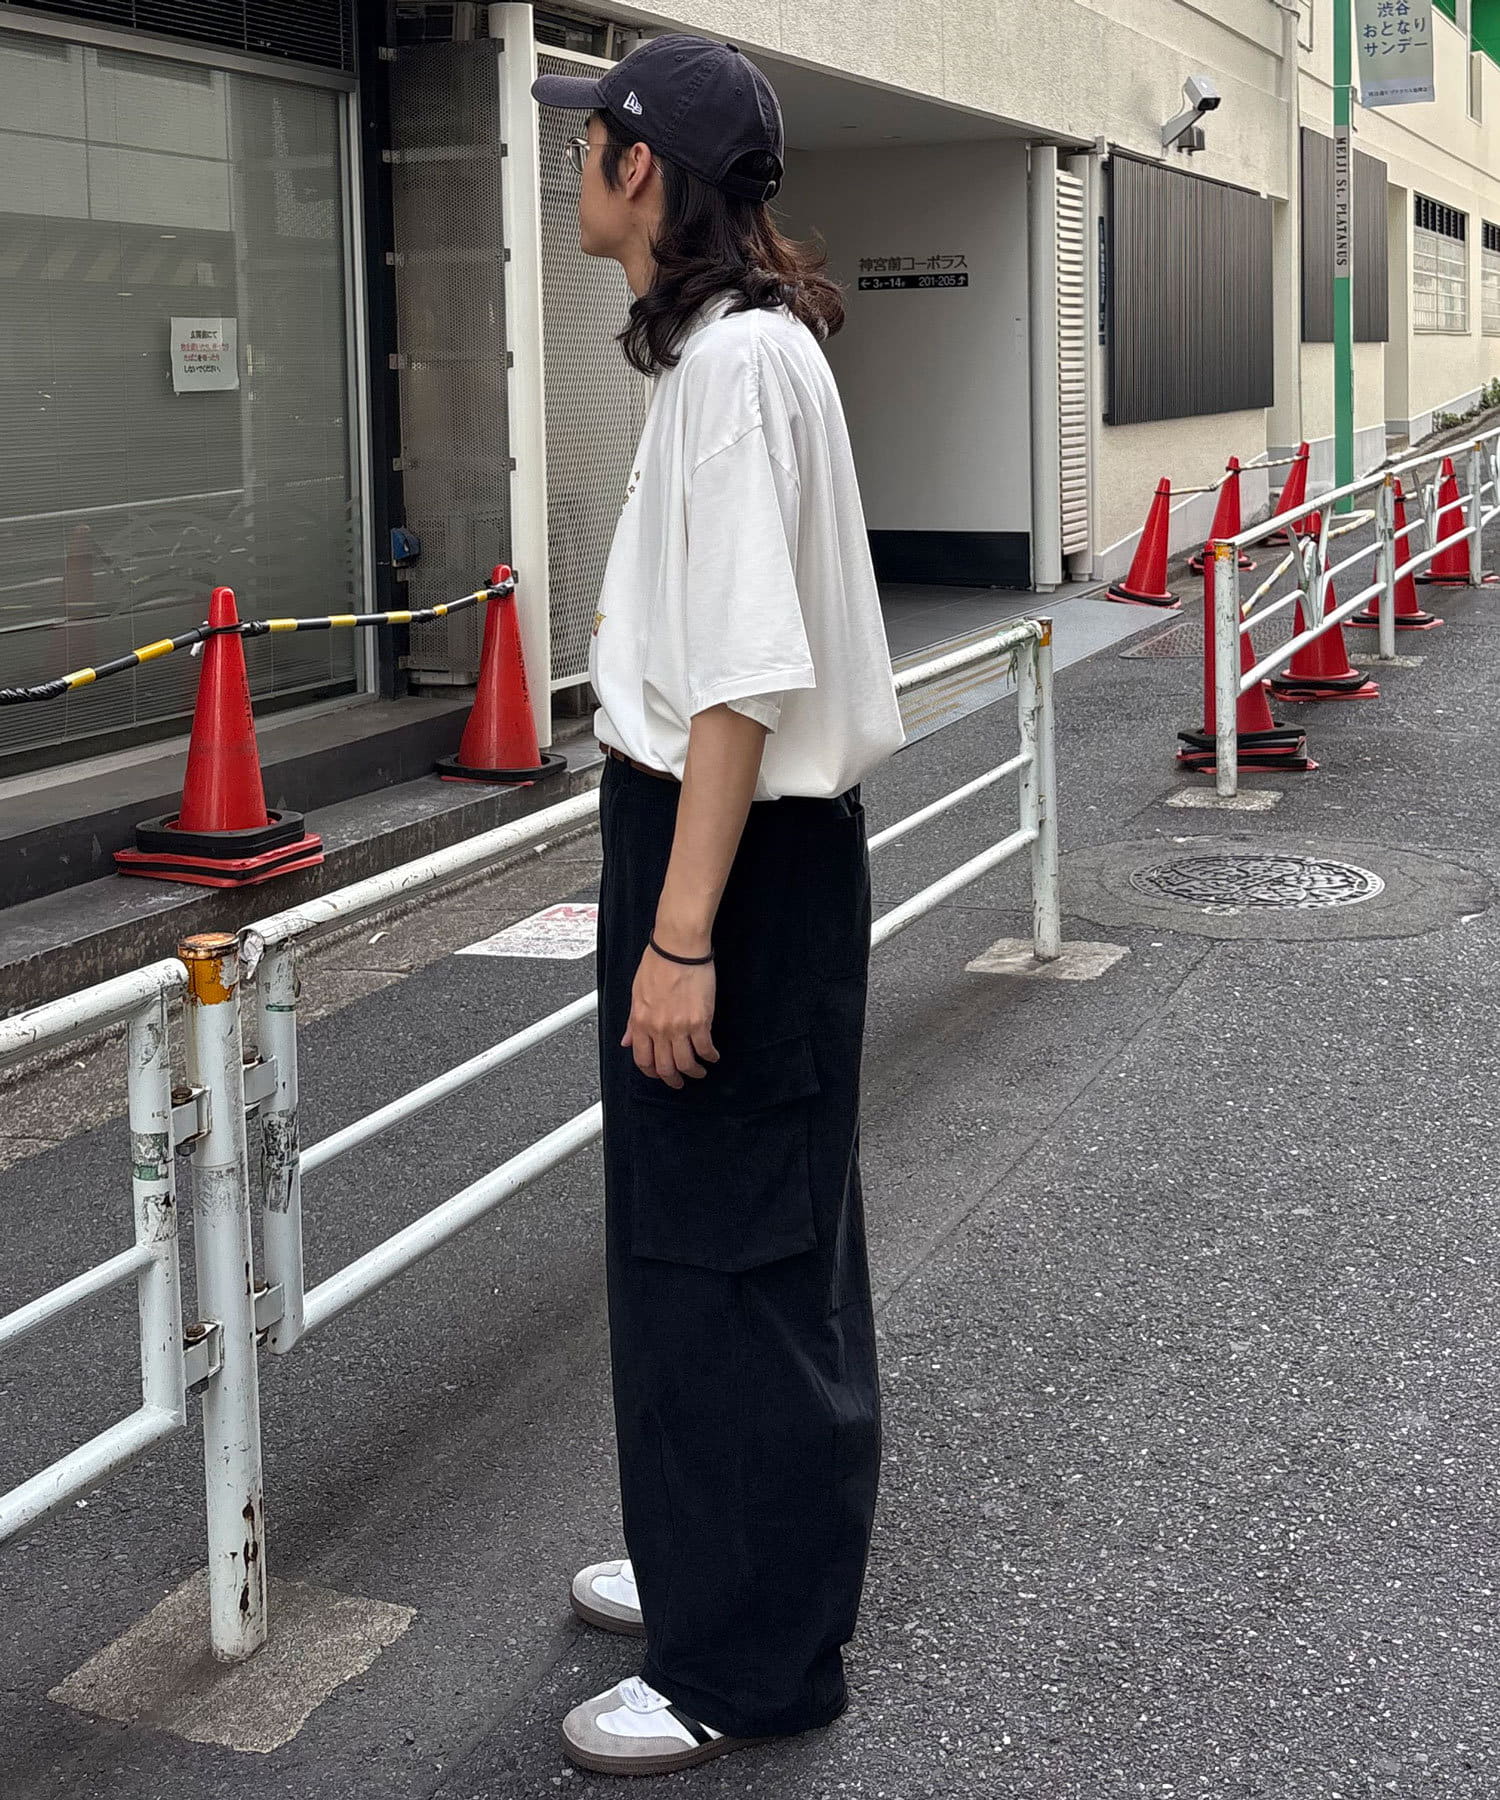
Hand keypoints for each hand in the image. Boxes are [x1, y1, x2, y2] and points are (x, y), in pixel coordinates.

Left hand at [623, 946, 719, 1087]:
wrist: (678, 948)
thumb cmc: (658, 962)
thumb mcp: (636, 993)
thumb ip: (632, 1021)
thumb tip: (626, 1041)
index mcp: (640, 1021)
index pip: (642, 1059)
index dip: (651, 1072)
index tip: (658, 1074)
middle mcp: (658, 1028)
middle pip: (664, 1067)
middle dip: (672, 1080)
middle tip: (679, 1081)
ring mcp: (679, 1027)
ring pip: (686, 1064)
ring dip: (693, 1072)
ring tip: (699, 1071)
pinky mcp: (700, 1021)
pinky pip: (705, 1048)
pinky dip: (710, 1056)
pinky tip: (712, 1056)